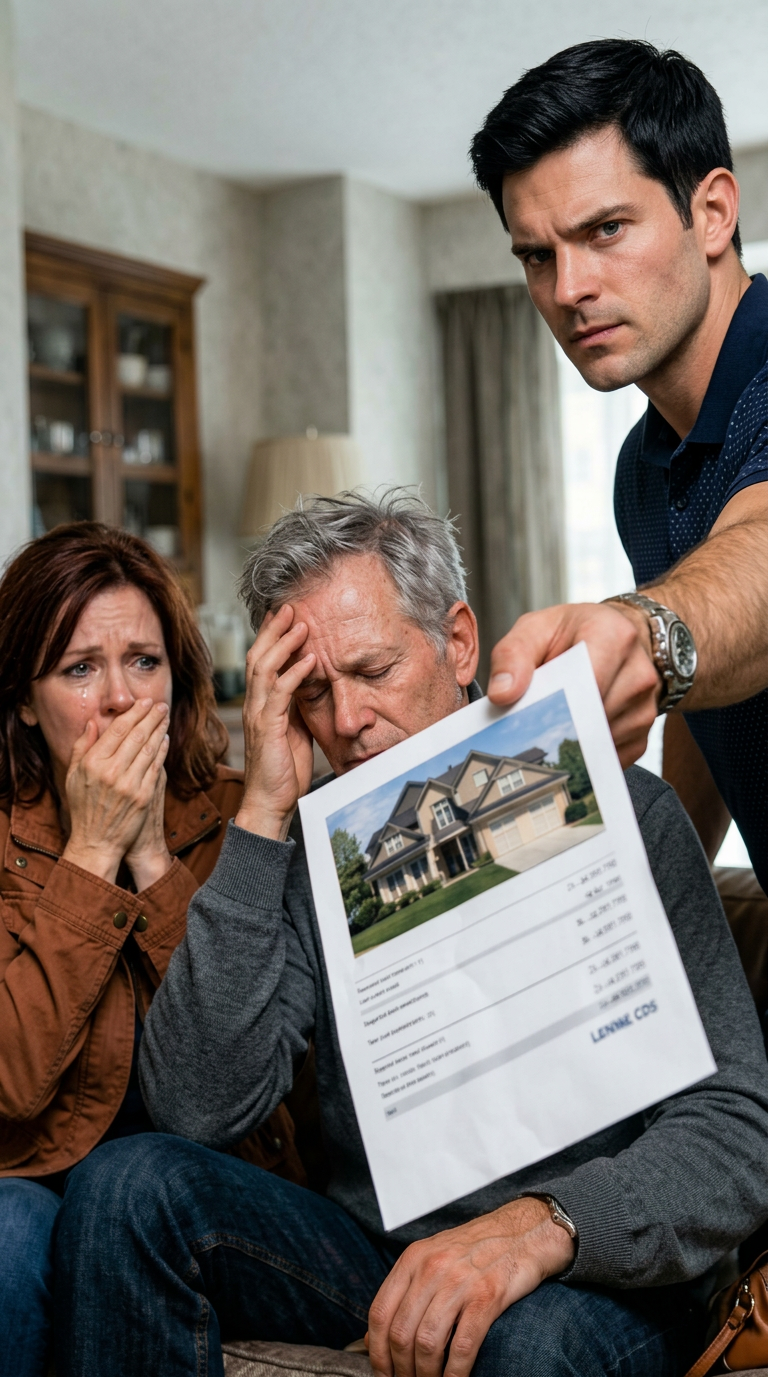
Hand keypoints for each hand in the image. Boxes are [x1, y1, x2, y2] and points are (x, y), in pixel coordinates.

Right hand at [62, 698, 170, 884]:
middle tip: (160, 704)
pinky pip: (156, 767)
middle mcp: (111, 772)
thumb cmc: (83, 808)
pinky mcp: (144, 796)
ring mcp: (129, 785)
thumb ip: (81, 747)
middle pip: (136, 736)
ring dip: (159, 730)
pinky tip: (165, 739)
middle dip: (150, 716)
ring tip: (165, 717)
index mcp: (93, 764)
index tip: (143, 702)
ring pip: (149, 749)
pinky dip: (162, 751)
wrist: (97, 843)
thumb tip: (92, 722)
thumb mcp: (73, 776)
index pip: (117, 731)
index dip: (133, 713)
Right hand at [235, 605, 316, 840]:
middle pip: (258, 657)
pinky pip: (279, 695)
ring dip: (283, 644)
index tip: (284, 615)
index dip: (271, 637)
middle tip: (289, 607)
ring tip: (300, 625)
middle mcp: (254, 706)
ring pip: (264, 669)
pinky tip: (310, 661)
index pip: (262, 661)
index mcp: (261, 705)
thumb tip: (312, 686)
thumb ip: (298, 707)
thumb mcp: (295, 731)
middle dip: (273, 630)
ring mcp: (258, 716)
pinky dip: (295, 675)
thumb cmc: (283, 770)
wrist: (271, 803)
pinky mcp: (268, 729)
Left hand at [366, 1198, 574, 1376]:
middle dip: (401, 1369)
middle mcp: (432, 1268)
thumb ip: (405, 1292)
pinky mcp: (487, 1297)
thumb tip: (374, 1338)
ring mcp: (459, 1282)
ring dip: (425, 1375)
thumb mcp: (432, 1258)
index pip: (380, 1312)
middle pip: (401, 1333)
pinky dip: (454, 1373)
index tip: (382, 1372)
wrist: (523, 1233)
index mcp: (413, 1258)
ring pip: (428, 1344)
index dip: (377, 1351)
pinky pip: (462, 1346)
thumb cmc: (476, 1249)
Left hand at [488, 603, 660, 767]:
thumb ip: (512, 655)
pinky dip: (585, 752)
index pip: (587, 680)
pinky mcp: (644, 735)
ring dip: (571, 739)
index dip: (556, 701)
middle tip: (530, 725)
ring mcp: (646, 707)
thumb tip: (502, 695)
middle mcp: (639, 672)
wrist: (617, 636)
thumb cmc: (573, 633)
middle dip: (557, 724)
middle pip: (592, 716)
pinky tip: (572, 733)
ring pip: (598, 742)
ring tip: (553, 722)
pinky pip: (608, 757)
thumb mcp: (535, 629)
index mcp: (614, 635)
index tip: (528, 713)